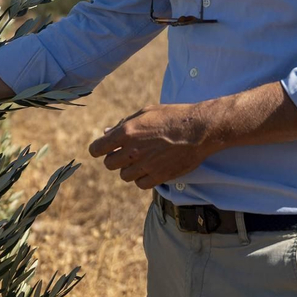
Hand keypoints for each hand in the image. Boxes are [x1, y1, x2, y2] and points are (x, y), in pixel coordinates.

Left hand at [87, 102, 222, 190]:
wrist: (198, 129)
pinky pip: (140, 184)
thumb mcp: (146, 113)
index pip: (97, 149)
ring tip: (142, 159)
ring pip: (124, 175)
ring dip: (129, 169)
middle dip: (115, 158)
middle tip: (127, 152)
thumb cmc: (172, 116)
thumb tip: (106, 133)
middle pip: (110, 164)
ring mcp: (146, 165)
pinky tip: (150, 169)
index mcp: (126, 132)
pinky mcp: (159, 176)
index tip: (103, 149)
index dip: (98, 149)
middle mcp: (133, 151)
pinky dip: (142, 178)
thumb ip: (124, 124)